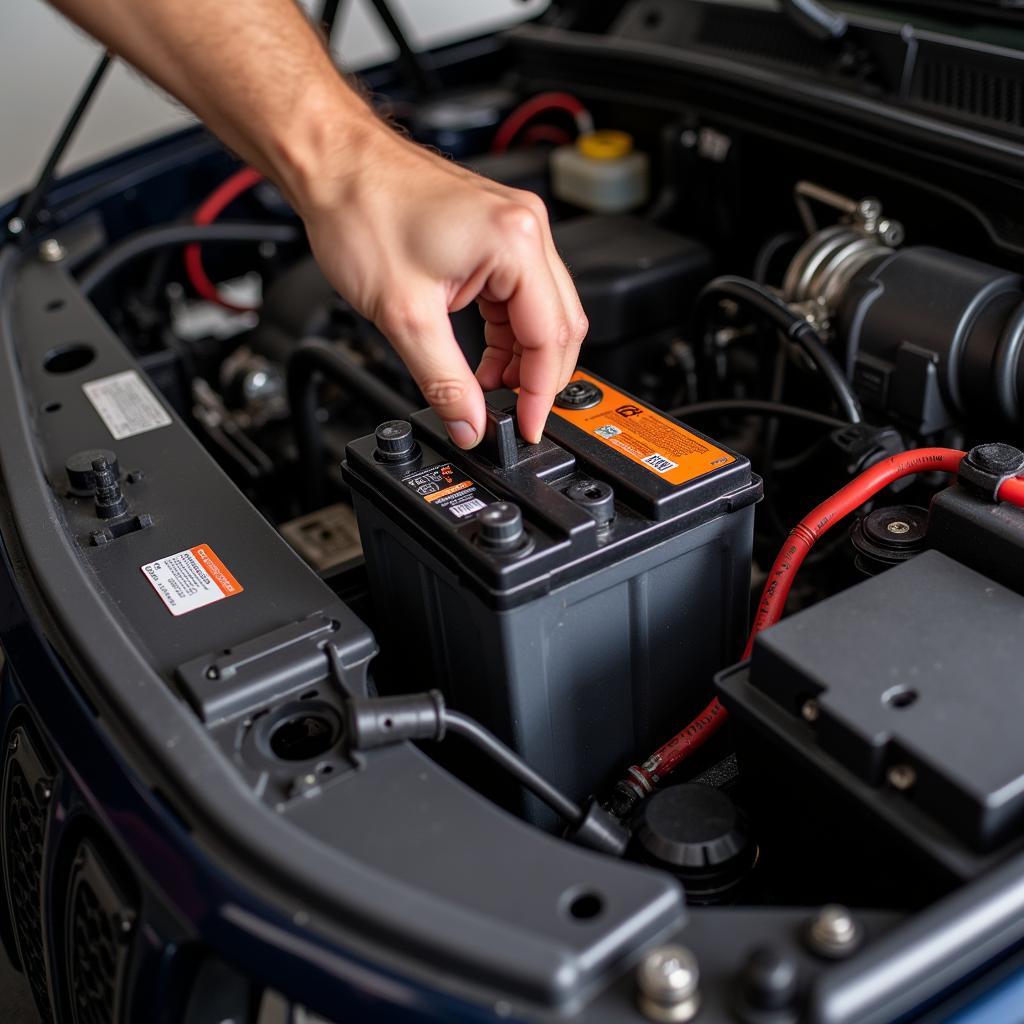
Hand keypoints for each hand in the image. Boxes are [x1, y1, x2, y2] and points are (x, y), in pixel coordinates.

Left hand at [297, 121, 587, 446]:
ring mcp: (514, 226)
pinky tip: (482, 356)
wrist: (333, 164)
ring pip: (541, 312)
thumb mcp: (404, 315)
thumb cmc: (362, 210)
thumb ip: (443, 381)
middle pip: (560, 325)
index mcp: (515, 243)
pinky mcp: (496, 231)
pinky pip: (519, 295)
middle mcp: (526, 228)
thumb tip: (469, 424)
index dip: (541, 394)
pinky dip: (506, 333)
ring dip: (519, 357)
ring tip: (485, 388)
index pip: (551, 337)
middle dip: (536, 378)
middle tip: (510, 414)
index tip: (526, 428)